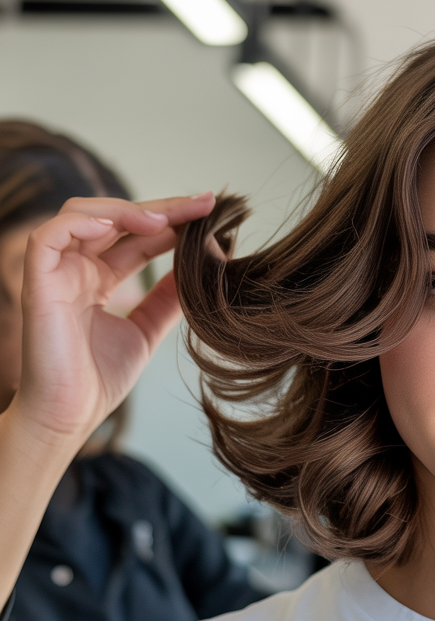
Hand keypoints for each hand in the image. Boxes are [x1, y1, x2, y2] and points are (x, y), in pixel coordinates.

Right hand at [11, 192, 215, 447]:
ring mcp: (55, 272)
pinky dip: (84, 223)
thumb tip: (202, 268)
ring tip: (168, 218)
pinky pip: (50, 236)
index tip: (210, 214)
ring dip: (127, 209)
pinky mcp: (37, 281)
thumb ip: (169, 299)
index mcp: (98, 278)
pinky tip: (119, 225)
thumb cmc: (98, 380)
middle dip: (162, 208)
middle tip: (205, 203)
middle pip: (117, 218)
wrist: (68, 417)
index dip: (171, 221)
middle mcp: (76, 268)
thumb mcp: (147, 329)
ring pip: (83, 215)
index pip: (137, 236)